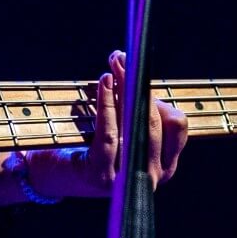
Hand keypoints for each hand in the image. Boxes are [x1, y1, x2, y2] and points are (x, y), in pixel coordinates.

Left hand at [11, 50, 188, 201]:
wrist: (59, 177)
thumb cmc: (97, 150)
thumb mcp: (128, 133)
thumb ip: (140, 112)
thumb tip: (139, 74)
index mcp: (166, 165)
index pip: (177, 126)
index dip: (162, 97)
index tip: (143, 74)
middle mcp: (153, 176)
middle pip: (153, 122)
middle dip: (138, 85)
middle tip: (125, 59)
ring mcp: (128, 178)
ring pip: (132, 124)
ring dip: (123, 88)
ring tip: (115, 65)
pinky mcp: (102, 175)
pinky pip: (109, 133)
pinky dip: (108, 104)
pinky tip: (105, 83)